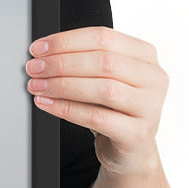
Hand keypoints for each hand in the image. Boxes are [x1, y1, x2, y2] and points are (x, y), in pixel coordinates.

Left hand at [25, 27, 168, 176]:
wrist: (130, 150)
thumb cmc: (113, 109)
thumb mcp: (103, 79)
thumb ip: (82, 61)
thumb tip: (42, 54)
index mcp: (145, 56)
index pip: (103, 38)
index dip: (66, 41)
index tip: (38, 48)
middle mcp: (154, 78)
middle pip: (104, 61)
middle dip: (61, 63)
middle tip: (34, 68)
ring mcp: (150, 107)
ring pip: (103, 89)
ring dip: (63, 85)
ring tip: (37, 86)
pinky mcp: (138, 133)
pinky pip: (97, 118)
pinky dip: (67, 109)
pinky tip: (47, 104)